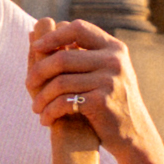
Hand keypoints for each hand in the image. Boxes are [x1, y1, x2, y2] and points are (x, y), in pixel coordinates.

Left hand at [28, 19, 156, 152]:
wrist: (134, 135)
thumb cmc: (110, 101)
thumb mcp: (102, 71)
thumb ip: (74, 52)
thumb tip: (32, 32)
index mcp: (114, 48)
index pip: (77, 28)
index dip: (53, 36)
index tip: (36, 48)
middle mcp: (114, 61)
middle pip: (63, 57)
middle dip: (39, 72)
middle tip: (29, 85)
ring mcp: (109, 81)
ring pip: (60, 82)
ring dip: (41, 97)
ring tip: (36, 108)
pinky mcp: (101, 102)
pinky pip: (63, 102)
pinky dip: (50, 112)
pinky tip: (46, 120)